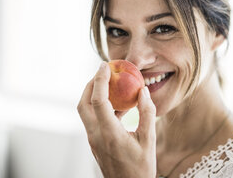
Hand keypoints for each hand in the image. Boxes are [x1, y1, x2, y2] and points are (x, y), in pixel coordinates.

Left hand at [77, 62, 156, 177]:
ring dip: (93, 94)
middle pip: (83, 103)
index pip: (98, 100)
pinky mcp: (95, 142)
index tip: (106, 66)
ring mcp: (93, 140)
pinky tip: (117, 105)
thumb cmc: (141, 168)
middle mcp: (96, 136)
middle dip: (91, 84)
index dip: (100, 80)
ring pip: (85, 111)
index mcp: (109, 134)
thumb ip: (146, 113)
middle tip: (104, 72)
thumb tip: (143, 91)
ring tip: (110, 84)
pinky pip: (92, 119)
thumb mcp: (149, 140)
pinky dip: (99, 106)